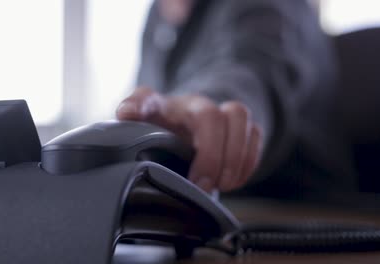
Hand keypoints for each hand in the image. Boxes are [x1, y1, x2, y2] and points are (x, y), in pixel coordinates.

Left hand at [116, 87, 262, 192]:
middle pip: (209, 115)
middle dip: (211, 154)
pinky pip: (255, 134)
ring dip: (235, 156)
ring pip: (239, 116)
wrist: (189, 127)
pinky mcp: (240, 126)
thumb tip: (125, 112)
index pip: (145, 98)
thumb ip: (132, 122)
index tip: (131, 116)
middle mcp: (191, 104)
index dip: (139, 105)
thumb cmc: (164, 133)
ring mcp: (218, 111)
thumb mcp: (142, 133)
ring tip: (224, 184)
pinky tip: (234, 179)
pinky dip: (248, 160)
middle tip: (203, 185)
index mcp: (160, 107)